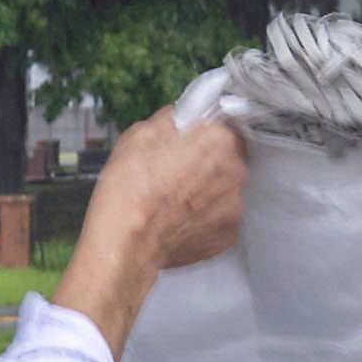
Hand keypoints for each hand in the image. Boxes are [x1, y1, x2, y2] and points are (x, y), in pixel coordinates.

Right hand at [86, 107, 246, 270]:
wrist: (125, 242)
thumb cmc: (130, 186)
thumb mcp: (141, 133)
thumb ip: (174, 120)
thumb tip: (185, 119)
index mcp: (219, 141)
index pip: (226, 128)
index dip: (207, 136)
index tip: (191, 145)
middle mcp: (236, 173)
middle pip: (229, 161)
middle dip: (209, 166)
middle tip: (178, 175)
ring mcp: (235, 209)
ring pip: (225, 193)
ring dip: (209, 194)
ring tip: (177, 203)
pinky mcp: (228, 238)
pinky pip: (220, 221)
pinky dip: (205, 221)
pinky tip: (181, 221)